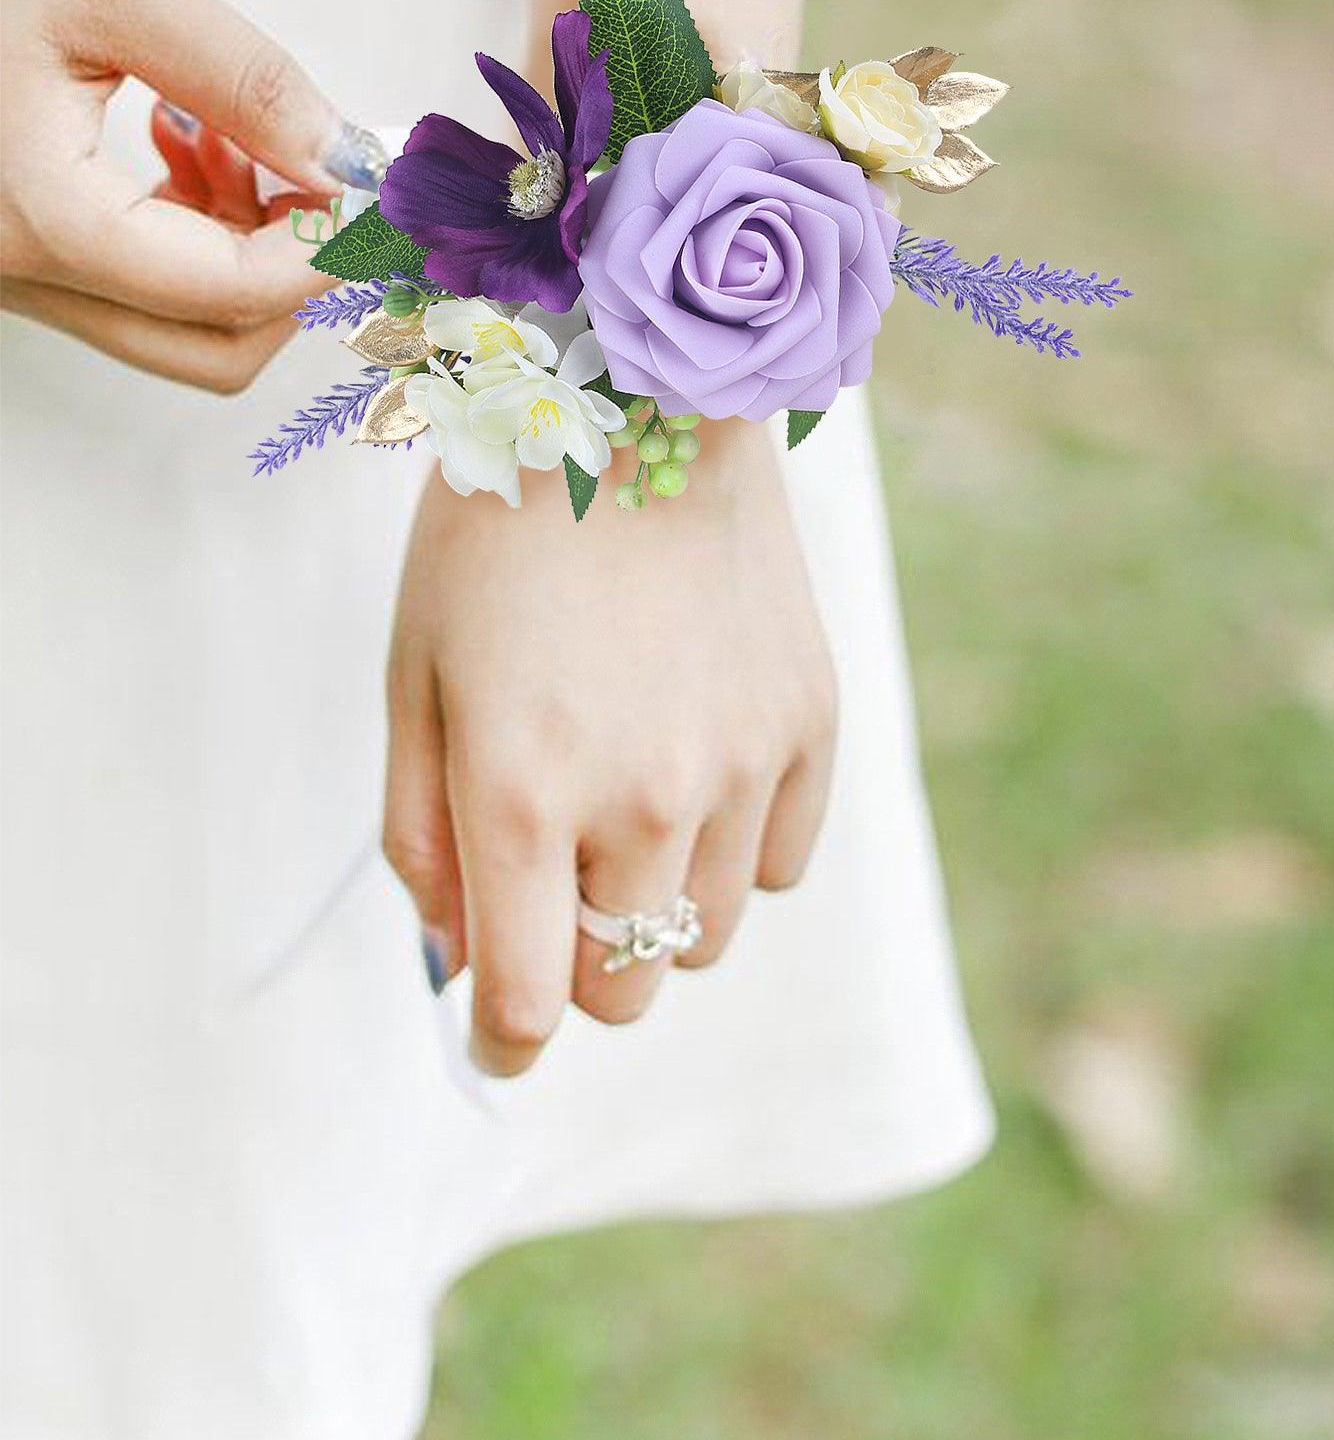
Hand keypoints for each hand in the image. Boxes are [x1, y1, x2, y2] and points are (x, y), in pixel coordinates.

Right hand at [0, 0, 359, 390]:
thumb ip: (244, 80)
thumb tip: (349, 160)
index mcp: (37, 217)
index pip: (231, 294)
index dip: (331, 251)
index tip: (388, 194)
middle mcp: (13, 271)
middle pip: (210, 348)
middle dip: (293, 274)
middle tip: (326, 175)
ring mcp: (8, 268)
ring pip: (172, 323)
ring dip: (242, 253)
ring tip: (233, 134)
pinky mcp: (10, 244)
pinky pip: (127, 282)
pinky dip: (188, 232)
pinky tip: (183, 135)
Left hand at [384, 422, 837, 1074]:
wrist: (637, 396)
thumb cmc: (496, 534)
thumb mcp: (415, 675)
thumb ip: (423, 836)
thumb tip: (457, 961)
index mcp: (524, 793)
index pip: (525, 1004)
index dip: (499, 1043)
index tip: (494, 1037)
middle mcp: (646, 800)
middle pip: (624, 989)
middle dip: (574, 969)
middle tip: (553, 892)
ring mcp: (744, 764)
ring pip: (707, 940)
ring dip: (655, 911)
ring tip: (626, 807)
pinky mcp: (812, 723)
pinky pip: (780, 863)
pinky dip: (735, 849)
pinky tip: (699, 761)